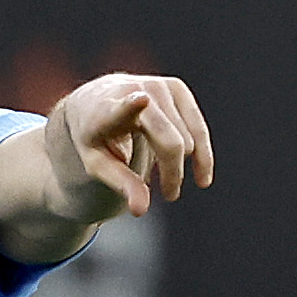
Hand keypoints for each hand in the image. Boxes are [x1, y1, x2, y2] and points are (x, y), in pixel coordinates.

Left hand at [54, 72, 213, 218]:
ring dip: (183, 166)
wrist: (95, 101)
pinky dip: (202, 153)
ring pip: (189, 138)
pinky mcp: (176, 87)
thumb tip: (141, 210)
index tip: (141, 99)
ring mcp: (160, 87)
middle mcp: (137, 91)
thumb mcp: (97, 164)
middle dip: (173, 173)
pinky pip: (198, 127)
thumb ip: (120, 183)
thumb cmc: (94, 137)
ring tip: (171, 188)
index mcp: (108, 109)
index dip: (132, 106)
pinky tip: (202, 176)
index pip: (123, 107)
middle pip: (171, 142)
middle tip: (170, 195)